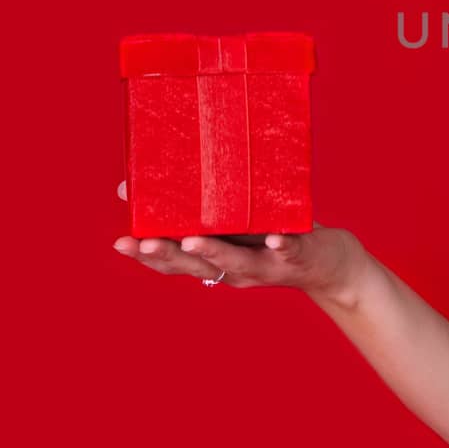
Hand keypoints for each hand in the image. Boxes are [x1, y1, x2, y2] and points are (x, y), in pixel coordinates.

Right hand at [112, 180, 370, 305]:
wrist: (327, 262)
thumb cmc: (272, 236)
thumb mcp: (234, 224)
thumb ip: (199, 209)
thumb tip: (157, 178)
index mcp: (216, 259)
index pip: (176, 262)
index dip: (148, 256)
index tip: (121, 243)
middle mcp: (236, 269)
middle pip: (197, 265)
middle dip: (168, 255)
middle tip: (142, 243)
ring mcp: (266, 264)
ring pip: (236, 261)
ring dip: (213, 251)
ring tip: (192, 239)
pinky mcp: (299, 255)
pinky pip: (288, 249)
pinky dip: (279, 245)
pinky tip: (273, 239)